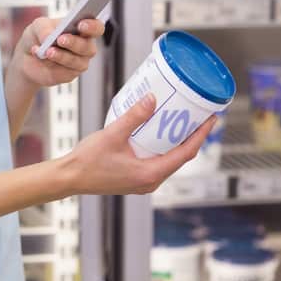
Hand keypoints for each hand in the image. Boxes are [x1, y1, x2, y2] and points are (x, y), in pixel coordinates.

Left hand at [11, 17, 104, 87]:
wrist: (27, 57)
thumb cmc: (39, 37)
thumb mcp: (38, 26)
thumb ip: (44, 28)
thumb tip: (49, 37)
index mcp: (83, 29)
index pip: (96, 28)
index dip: (92, 26)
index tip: (81, 24)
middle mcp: (85, 46)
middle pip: (88, 47)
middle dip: (74, 43)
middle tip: (61, 39)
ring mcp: (79, 62)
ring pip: (76, 62)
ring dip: (61, 56)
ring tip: (47, 51)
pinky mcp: (69, 75)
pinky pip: (64, 72)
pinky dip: (51, 64)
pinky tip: (40, 56)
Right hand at [61, 94, 215, 195]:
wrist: (69, 178)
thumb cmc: (88, 161)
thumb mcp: (112, 135)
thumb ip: (134, 117)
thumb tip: (153, 99)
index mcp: (150, 174)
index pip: (186, 153)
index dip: (201, 135)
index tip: (211, 119)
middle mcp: (151, 181)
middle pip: (181, 157)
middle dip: (192, 136)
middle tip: (198, 115)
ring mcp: (143, 182)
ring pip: (169, 160)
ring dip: (178, 142)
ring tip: (181, 121)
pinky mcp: (135, 179)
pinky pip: (157, 162)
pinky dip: (163, 147)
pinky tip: (158, 133)